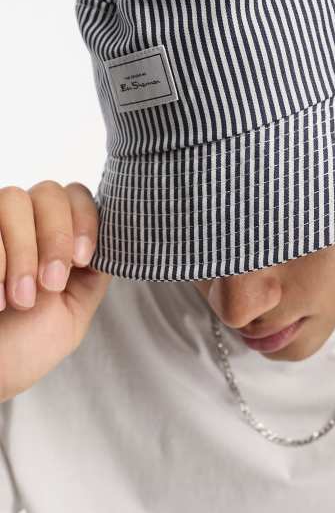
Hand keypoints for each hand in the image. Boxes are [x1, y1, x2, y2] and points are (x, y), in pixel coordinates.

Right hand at [0, 181, 111, 401]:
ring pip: (14, 199)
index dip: (85, 220)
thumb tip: (118, 236)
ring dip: (24, 251)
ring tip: (22, 299)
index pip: (78, 196)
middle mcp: (26, 222)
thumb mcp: (75, 308)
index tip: (82, 259)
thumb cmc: (27, 345)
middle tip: (52, 283)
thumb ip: (94, 269)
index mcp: (59, 237)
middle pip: (49, 192)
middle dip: (56, 236)